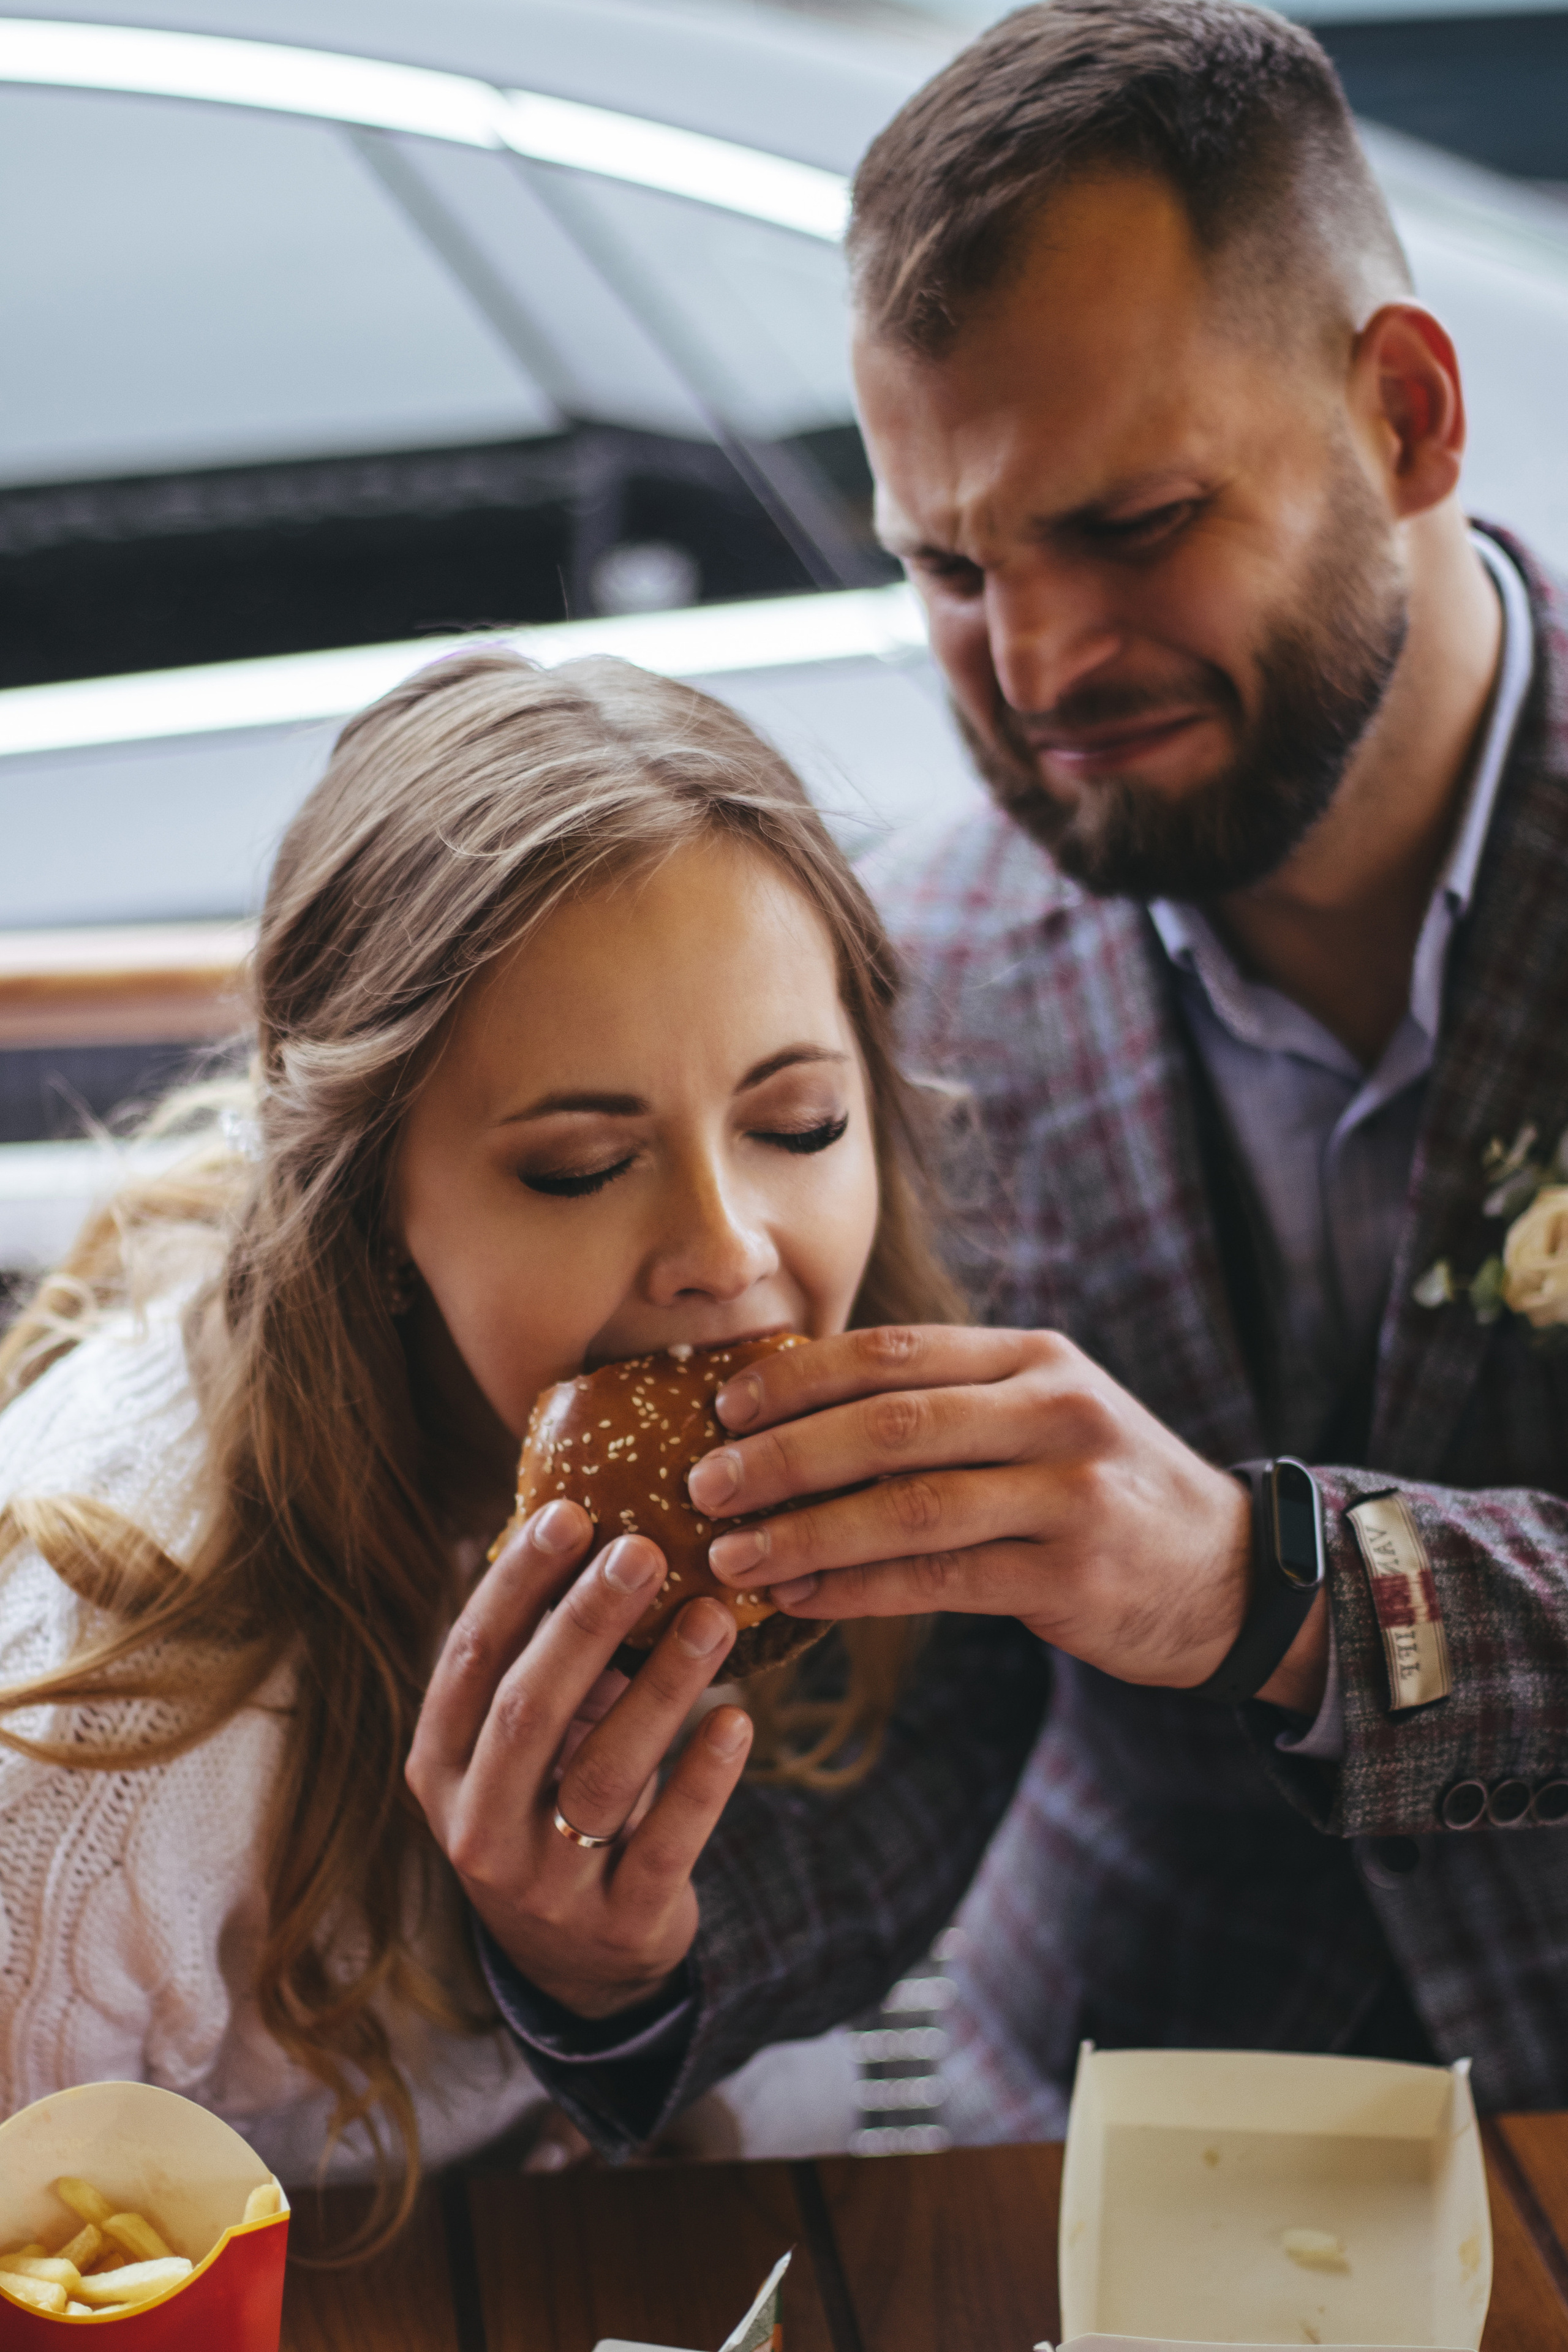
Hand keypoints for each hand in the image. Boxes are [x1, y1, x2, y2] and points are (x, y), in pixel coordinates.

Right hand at [407, 1501, 752, 2019]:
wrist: (577, 1966)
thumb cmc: (550, 1804)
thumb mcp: (523, 1743)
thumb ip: (542, 1656)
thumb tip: (589, 1518)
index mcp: (439, 1765)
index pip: (468, 1659)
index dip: (516, 1584)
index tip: (569, 1511)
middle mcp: (476, 1826)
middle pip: (528, 1709)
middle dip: (585, 1622)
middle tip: (643, 1547)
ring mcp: (544, 1884)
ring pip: (603, 1772)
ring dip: (661, 1688)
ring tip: (714, 1616)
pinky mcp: (618, 1923)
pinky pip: (665, 1843)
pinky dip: (703, 1780)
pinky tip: (740, 1720)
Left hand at [687, 1325, 1262, 1693]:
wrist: (1229, 1570)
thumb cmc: (1099, 1488)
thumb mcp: (1040, 1415)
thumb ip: (944, 1406)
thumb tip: (790, 1422)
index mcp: (1032, 1359)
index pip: (893, 1353)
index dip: (798, 1378)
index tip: (722, 1406)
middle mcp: (1054, 1412)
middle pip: (892, 1425)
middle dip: (784, 1456)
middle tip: (706, 1484)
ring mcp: (1069, 1493)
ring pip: (909, 1509)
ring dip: (806, 1532)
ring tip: (732, 1554)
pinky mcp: (1073, 1574)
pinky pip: (939, 1581)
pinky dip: (858, 1590)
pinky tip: (800, 1599)